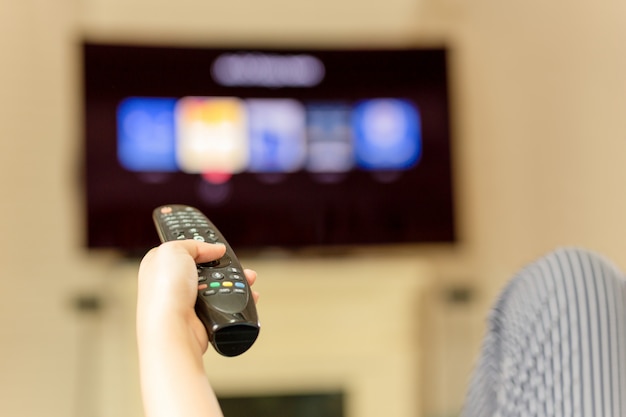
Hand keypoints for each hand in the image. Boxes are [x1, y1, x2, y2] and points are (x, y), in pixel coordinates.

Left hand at [137, 240, 258, 353]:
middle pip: (205, 267)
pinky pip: (225, 304)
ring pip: (218, 285)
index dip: (200, 246)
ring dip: (236, 281)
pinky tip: (245, 294)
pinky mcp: (202, 317)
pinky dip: (238, 300)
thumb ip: (194, 245)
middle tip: (232, 262)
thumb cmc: (164, 292)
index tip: (214, 246)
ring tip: (246, 278)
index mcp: (160, 265)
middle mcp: (172, 283)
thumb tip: (214, 249)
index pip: (183, 250)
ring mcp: (187, 301)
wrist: (173, 328)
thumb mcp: (175, 250)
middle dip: (223, 264)